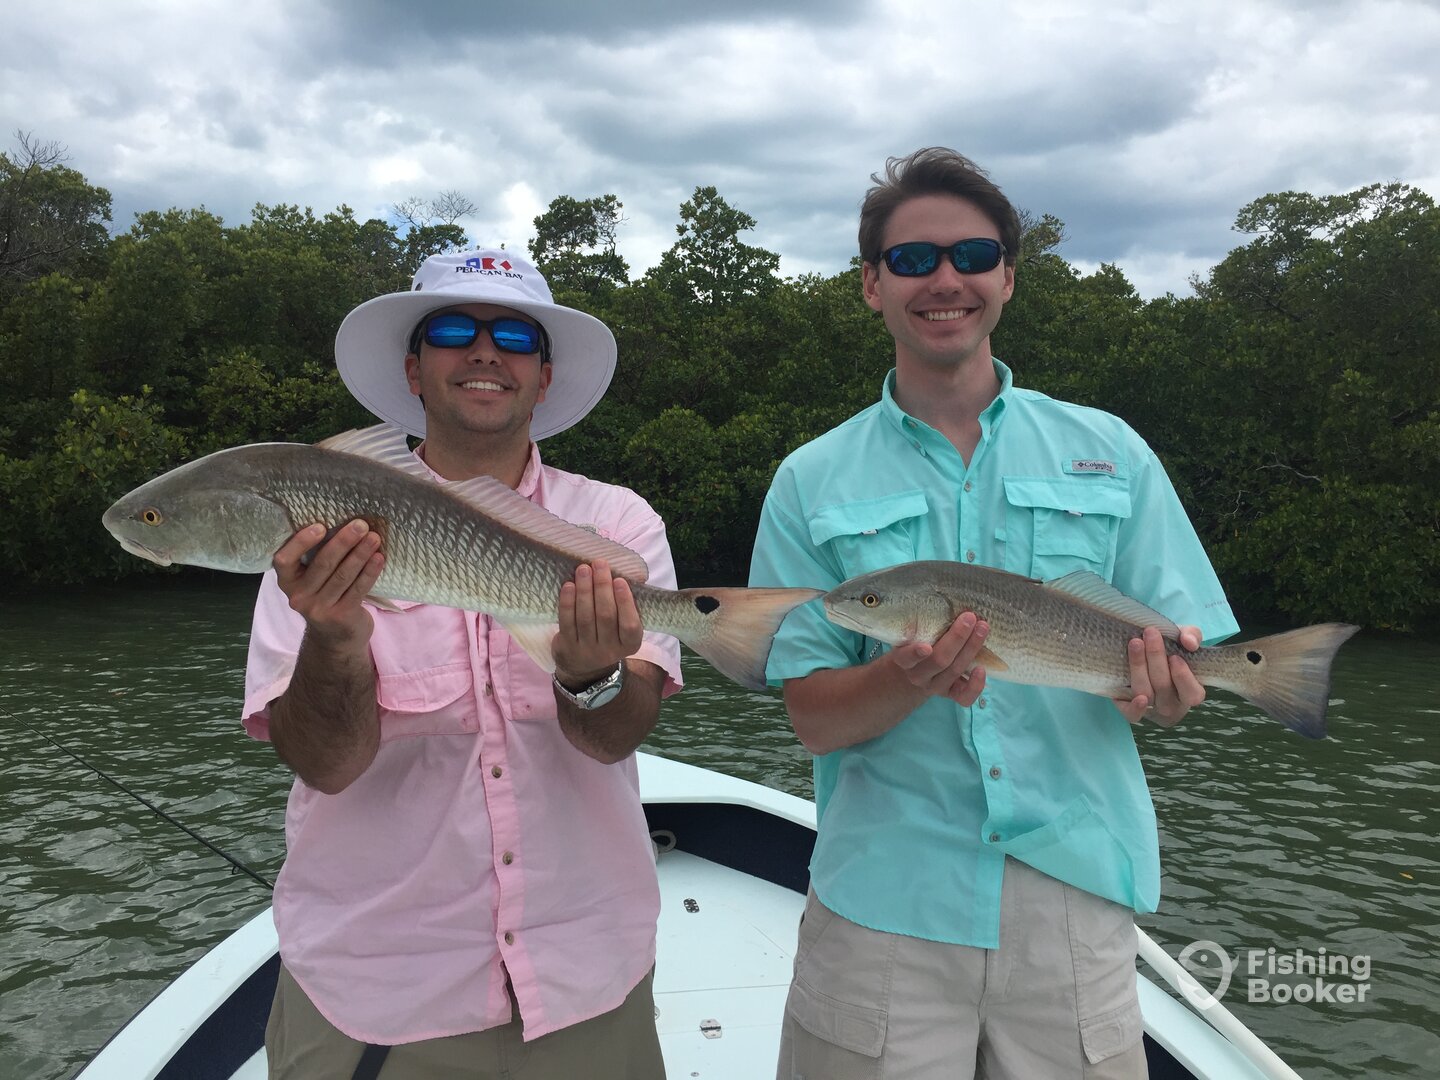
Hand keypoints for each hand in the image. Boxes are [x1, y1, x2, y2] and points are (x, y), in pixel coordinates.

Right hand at [271, 520, 383, 648]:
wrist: (336, 638)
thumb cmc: (325, 597)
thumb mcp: (312, 581)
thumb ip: (317, 559)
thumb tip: (344, 524)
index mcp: (287, 582)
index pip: (284, 560)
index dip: (300, 542)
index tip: (320, 526)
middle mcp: (298, 596)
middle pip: (323, 564)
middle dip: (344, 541)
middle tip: (361, 525)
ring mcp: (319, 609)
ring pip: (343, 575)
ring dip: (361, 554)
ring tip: (374, 537)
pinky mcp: (340, 616)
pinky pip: (358, 589)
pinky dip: (370, 572)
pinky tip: (379, 558)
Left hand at [552, 560, 642, 687]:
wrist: (584, 667)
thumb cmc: (608, 635)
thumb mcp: (623, 627)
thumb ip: (627, 603)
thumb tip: (634, 573)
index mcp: (630, 644)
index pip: (630, 625)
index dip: (625, 602)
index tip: (619, 580)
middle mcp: (610, 651)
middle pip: (606, 616)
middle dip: (602, 587)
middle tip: (599, 564)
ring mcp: (587, 651)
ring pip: (586, 618)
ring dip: (584, 590)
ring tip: (583, 569)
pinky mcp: (567, 648)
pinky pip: (567, 622)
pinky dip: (567, 602)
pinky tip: (569, 586)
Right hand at [887, 611, 989, 706]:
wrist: (915, 670)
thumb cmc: (916, 641)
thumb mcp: (911, 632)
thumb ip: (919, 620)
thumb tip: (943, 594)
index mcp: (904, 658)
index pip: (907, 657)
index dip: (916, 654)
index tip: (926, 647)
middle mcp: (918, 674)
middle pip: (939, 661)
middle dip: (957, 638)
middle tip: (969, 617)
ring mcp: (935, 686)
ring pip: (955, 671)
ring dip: (972, 648)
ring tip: (983, 627)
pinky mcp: (950, 694)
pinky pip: (964, 697)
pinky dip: (976, 686)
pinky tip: (983, 669)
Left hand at [1113, 625, 1204, 726]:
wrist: (1145, 663)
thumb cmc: (1171, 653)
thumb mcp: (1183, 642)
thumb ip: (1192, 637)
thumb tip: (1189, 642)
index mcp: (1190, 692)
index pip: (1192, 693)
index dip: (1184, 677)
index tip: (1174, 656)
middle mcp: (1172, 705)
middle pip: (1163, 685)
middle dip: (1155, 657)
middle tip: (1150, 633)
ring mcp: (1152, 710)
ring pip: (1145, 691)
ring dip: (1138, 666)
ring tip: (1135, 643)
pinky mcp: (1132, 711)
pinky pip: (1133, 715)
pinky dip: (1135, 708)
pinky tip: (1138, 698)